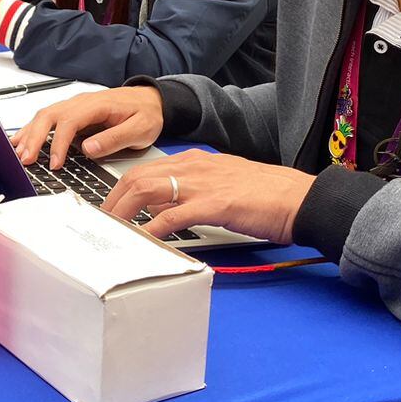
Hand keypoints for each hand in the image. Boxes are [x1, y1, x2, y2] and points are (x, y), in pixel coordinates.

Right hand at [12, 86, 163, 168]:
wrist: (152, 100)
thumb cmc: (147, 113)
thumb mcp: (141, 129)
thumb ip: (115, 138)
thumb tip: (89, 148)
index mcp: (97, 105)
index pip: (70, 121)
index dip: (59, 143)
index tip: (55, 164)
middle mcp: (81, 102)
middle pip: (49, 115)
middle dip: (34, 137)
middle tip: (25, 159)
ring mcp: (75, 106)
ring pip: (44, 116)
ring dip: (29, 134)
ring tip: (18, 154)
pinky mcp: (72, 113)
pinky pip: (48, 119)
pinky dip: (33, 130)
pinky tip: (22, 141)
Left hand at [101, 150, 315, 245]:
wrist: (300, 198)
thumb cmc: (267, 195)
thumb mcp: (223, 184)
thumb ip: (195, 191)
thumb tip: (167, 210)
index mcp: (195, 162)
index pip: (145, 169)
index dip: (120, 188)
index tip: (108, 206)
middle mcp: (194, 168)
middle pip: (137, 178)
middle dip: (112, 200)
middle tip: (100, 222)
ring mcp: (203, 184)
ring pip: (146, 191)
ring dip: (122, 212)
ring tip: (111, 231)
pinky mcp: (215, 204)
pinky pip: (172, 215)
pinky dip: (151, 228)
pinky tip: (141, 240)